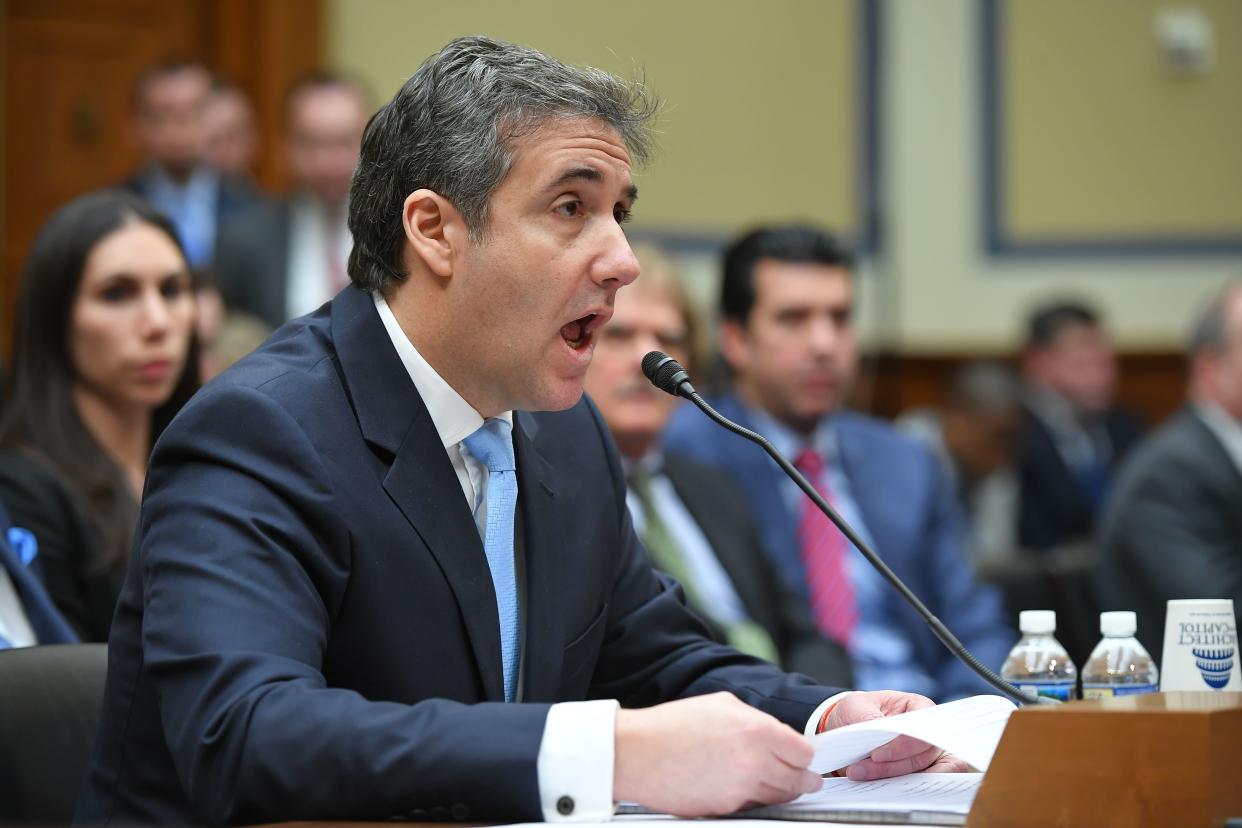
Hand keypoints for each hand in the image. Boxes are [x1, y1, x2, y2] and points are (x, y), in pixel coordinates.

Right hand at [613, 691, 821, 816]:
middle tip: (803, 778)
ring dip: (779, 791)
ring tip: (767, 780)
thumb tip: (777, 733)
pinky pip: (752, 807)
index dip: (805, 756)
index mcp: (757, 731)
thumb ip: (756, 719)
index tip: (803, 758)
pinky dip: (750, 800)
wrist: (638, 753)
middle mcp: (755, 762)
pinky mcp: (726, 809)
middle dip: (802, 779)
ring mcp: (741, 790)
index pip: (805, 753)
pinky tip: (737, 786)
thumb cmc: (672, 725)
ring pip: (779, 798)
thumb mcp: (722, 704)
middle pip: (799, 781)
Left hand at [825, 690, 969, 780]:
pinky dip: (894, 787)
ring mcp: (923, 754)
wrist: (845, 726)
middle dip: (891, 765)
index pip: (925, 726)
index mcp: (917, 707)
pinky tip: (873, 786)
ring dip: (887, 776)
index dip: (905, 743)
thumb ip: (867, 716)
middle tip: (861, 768)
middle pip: (922, 754)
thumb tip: (879, 729)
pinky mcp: (914, 772)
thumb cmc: (857, 709)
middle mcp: (925, 732)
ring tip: (857, 773)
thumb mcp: (855, 705)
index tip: (877, 755)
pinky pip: (913, 784)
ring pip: (917, 772)